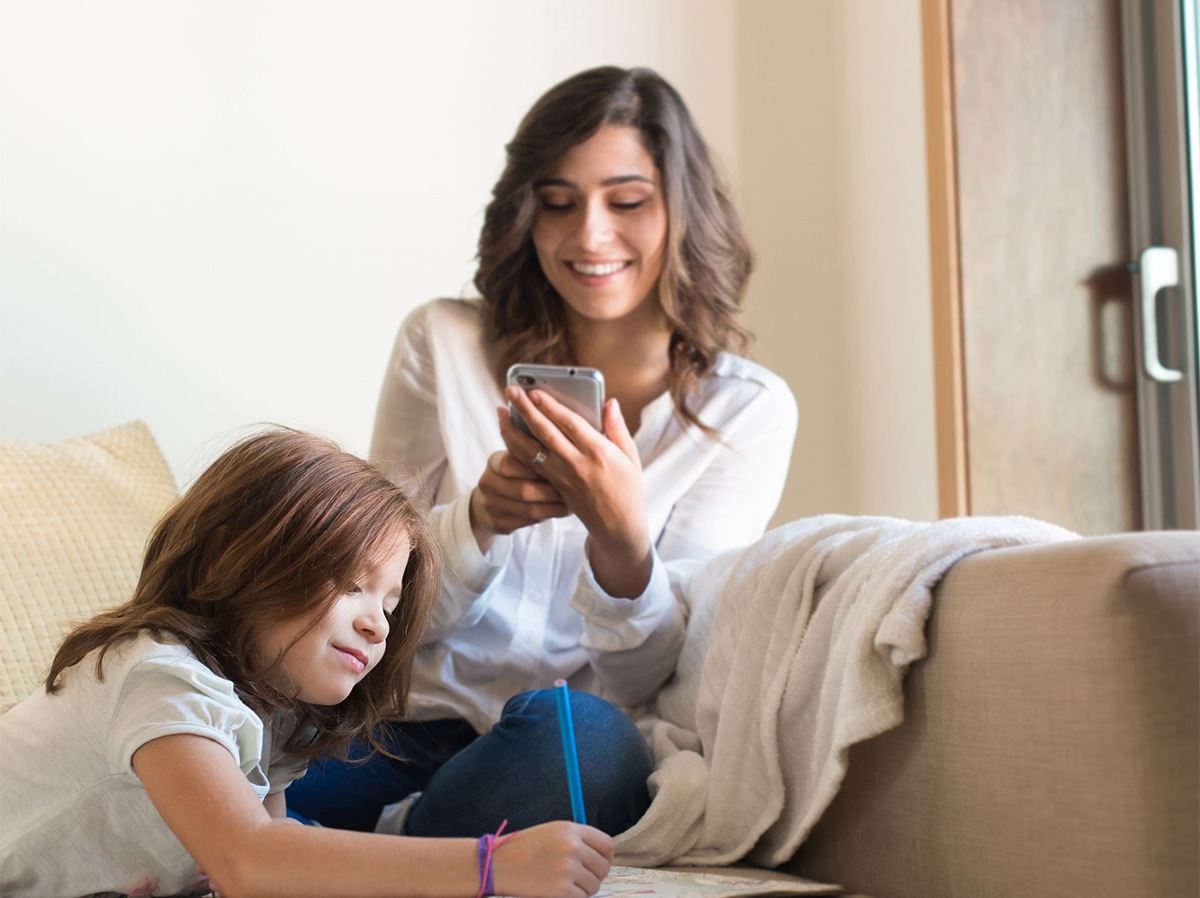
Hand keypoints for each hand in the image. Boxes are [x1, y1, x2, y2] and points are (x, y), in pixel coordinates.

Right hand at [469, 445, 570, 551]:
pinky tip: (560, 512)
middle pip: (523, 490)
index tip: (554, 469)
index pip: (510, 463)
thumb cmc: (515, 476)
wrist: (489, 504)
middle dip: (551, 492)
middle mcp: (488, 483)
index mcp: (494, 462)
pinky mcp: (498, 523)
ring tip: (570, 503)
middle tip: (570, 490)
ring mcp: (491, 505)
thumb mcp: (517, 461)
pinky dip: (547, 517)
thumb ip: (534, 456)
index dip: (534, 467)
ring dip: (553, 508)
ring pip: (529, 510)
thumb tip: (564, 455)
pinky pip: (528, 522)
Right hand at [492, 821, 612, 897]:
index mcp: (571, 829)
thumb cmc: (524, 849)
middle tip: (581, 878)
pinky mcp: (562, 890)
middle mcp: (572, 847)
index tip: (600, 864)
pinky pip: (581, 897)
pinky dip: (573, 897)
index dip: (606, 857)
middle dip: (596, 875)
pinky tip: (557, 891)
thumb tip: (602, 855)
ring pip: (594, 885)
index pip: (606, 844)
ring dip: (583, 888)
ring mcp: (568, 869)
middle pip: (603, 866)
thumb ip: (578, 839)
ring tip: (564, 883)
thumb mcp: (552, 832)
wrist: (497, 864)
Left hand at [501, 387, 651, 597]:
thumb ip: (617, 428)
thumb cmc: (627, 488)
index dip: (549, 406)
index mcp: (598, 452)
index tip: (534, 391)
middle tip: (511, 390)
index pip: (569, 424)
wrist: (616, 525)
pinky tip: (507, 435)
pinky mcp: (552, 486)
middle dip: (525, 409)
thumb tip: (609, 402)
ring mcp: (561, 477)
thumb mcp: (631, 457)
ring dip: (511, 430)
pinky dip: (515, 449)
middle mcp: (576, 464)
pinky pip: (529, 465)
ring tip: (501, 411)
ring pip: (529, 451)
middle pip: (544, 432)